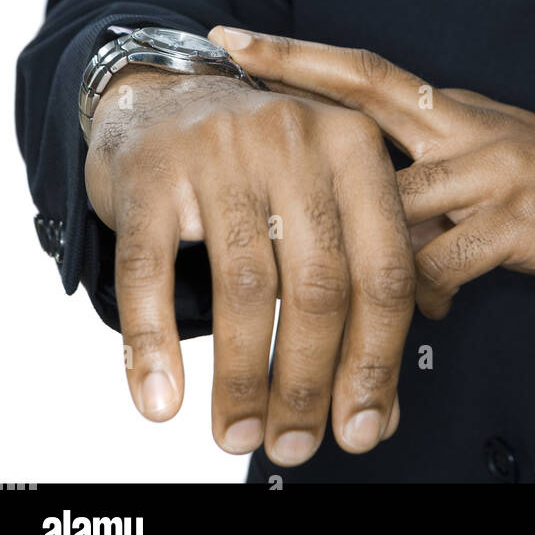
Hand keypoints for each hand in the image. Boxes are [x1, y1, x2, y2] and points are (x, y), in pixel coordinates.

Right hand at [84, 61, 413, 464]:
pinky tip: (160, 401)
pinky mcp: (150, 172)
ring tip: (238, 436)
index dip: (376, 360)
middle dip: (309, 381)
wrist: (164, 90)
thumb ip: (357, 292)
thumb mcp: (324, 201)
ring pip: (243, 285)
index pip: (384, 269)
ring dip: (242, 377)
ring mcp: (220, 151)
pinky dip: (154, 345)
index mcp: (355, 146)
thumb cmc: (259, 163)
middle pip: (319, 284)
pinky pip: (151, 272)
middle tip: (295, 444)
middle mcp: (294, 139)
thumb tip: (375, 414)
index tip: (361, 427)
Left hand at [212, 29, 534, 317]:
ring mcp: (495, 169)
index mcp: (459, 112)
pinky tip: (436, 312)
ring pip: (392, 199)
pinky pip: (438, 262)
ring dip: (362, 249)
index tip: (241, 37)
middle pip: (367, 93)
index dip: (303, 55)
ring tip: (364, 297)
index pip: (367, 74)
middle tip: (234, 54)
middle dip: (295, 73)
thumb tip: (370, 200)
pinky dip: (422, 295)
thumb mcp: (499, 166)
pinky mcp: (522, 221)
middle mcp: (469, 127)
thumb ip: (436, 173)